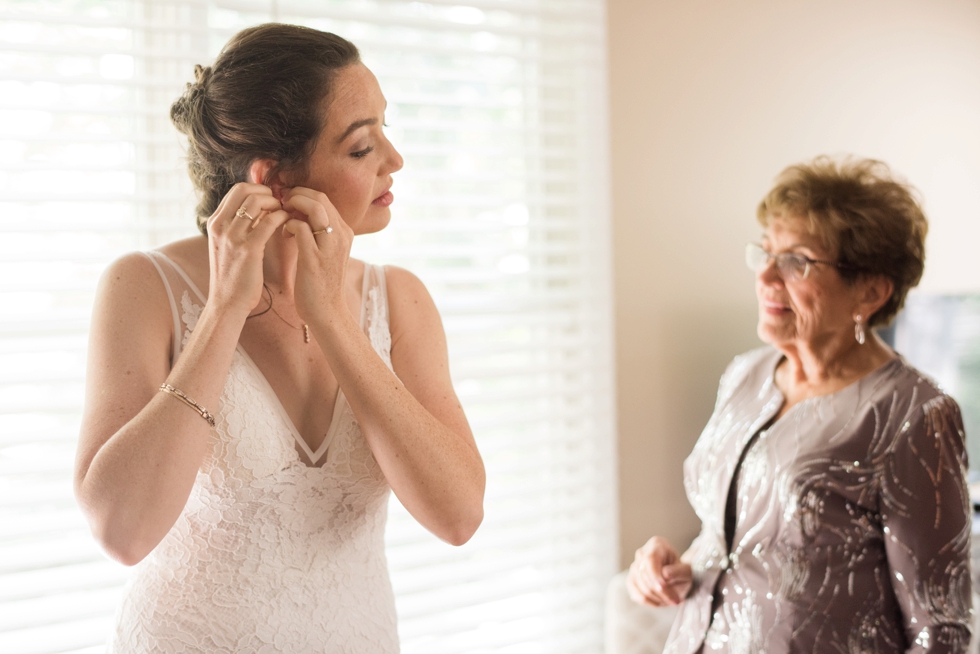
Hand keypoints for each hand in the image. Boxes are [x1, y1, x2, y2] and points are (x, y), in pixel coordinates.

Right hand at [205, 183, 290, 316]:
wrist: (227, 303)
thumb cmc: (233, 275)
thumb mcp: (228, 245)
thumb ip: (238, 226)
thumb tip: (258, 208)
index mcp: (215, 222)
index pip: (237, 190)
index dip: (258, 189)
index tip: (272, 198)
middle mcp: (220, 226)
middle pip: (245, 190)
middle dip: (267, 192)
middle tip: (281, 203)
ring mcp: (232, 236)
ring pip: (256, 201)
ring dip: (276, 203)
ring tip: (285, 212)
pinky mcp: (248, 249)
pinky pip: (269, 222)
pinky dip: (281, 217)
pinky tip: (288, 222)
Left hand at [280, 187, 353, 321]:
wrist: (327, 311)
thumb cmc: (321, 282)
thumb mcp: (326, 252)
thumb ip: (319, 232)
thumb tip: (300, 215)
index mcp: (344, 231)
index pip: (324, 198)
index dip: (303, 193)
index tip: (287, 199)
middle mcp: (341, 235)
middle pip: (320, 198)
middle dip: (296, 194)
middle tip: (280, 202)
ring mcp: (330, 246)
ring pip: (314, 208)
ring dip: (293, 205)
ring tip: (281, 213)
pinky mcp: (315, 258)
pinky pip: (302, 228)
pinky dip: (288, 225)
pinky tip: (284, 234)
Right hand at [626, 536, 692, 606]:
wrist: (677, 579)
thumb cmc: (681, 573)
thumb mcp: (687, 571)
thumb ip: (678, 572)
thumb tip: (665, 575)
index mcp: (656, 545)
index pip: (650, 559)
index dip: (654, 574)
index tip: (663, 587)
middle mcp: (641, 553)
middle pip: (645, 575)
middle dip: (661, 592)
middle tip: (677, 600)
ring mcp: (634, 567)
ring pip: (641, 587)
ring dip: (658, 598)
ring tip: (670, 600)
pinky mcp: (631, 581)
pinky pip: (637, 595)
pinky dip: (650, 602)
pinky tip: (661, 601)